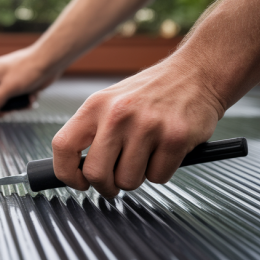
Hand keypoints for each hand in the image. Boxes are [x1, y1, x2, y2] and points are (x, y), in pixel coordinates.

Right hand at [0, 46, 59, 114]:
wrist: (50, 61)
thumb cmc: (28, 68)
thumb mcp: (9, 87)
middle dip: (2, 107)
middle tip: (10, 110)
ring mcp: (7, 80)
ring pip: (5, 101)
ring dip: (15, 105)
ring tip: (24, 101)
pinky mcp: (19, 84)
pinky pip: (16, 98)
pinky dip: (23, 101)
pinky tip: (31, 97)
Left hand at [51, 58, 224, 197]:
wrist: (196, 73)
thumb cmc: (151, 92)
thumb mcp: (111, 101)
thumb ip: (92, 131)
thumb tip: (76, 171)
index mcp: (95, 105)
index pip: (63, 146)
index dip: (66, 173)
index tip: (79, 182)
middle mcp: (117, 114)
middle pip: (95, 173)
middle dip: (106, 186)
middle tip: (114, 183)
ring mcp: (146, 126)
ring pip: (128, 181)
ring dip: (137, 177)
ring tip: (146, 154)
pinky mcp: (174, 138)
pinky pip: (158, 177)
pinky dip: (162, 171)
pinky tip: (165, 150)